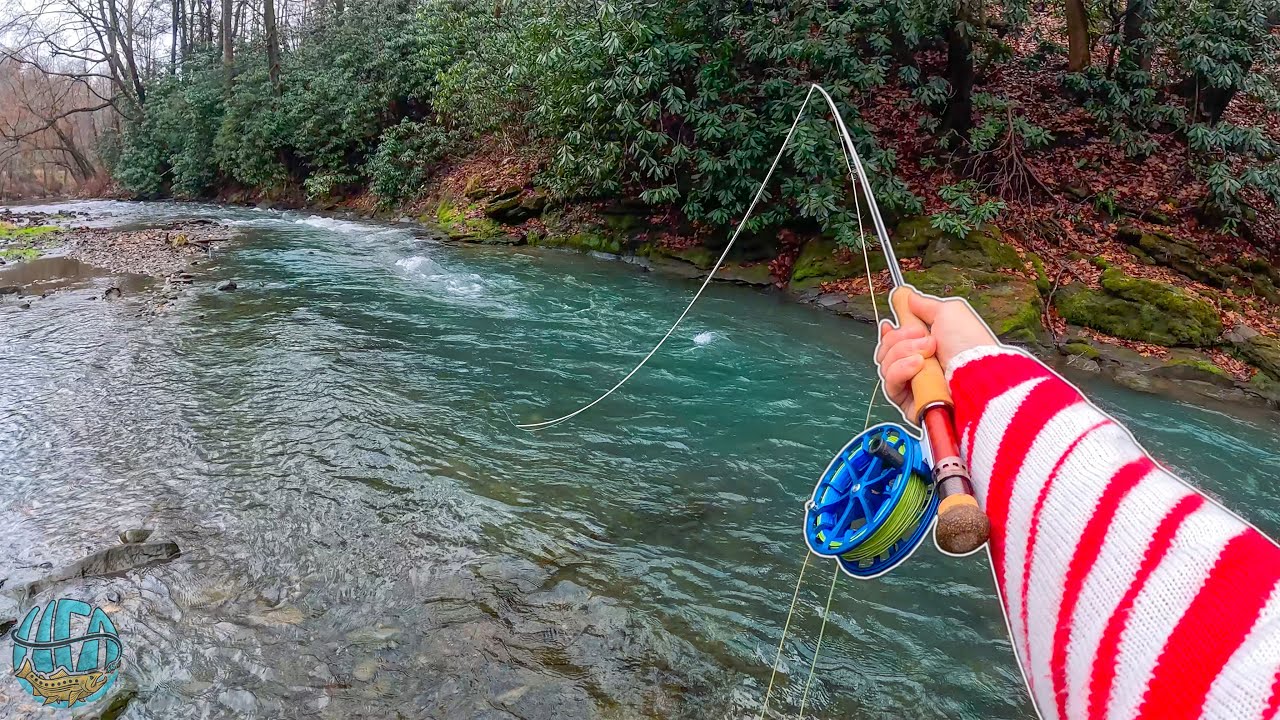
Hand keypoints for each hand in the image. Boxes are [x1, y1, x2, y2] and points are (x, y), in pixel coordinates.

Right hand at [874, 286, 997, 416]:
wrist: (978, 376)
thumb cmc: (969, 345)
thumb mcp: (949, 312)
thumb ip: (925, 305)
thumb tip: (908, 297)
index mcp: (928, 348)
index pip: (896, 342)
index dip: (890, 333)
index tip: (889, 324)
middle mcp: (919, 368)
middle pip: (887, 350)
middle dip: (900, 338)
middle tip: (922, 336)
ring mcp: (913, 386)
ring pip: (886, 365)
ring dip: (902, 352)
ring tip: (926, 354)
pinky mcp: (908, 403)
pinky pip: (890, 383)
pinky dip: (900, 370)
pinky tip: (917, 365)